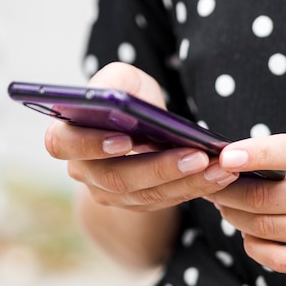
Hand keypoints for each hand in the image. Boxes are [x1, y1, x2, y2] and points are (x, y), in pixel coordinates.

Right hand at [44, 62, 237, 212]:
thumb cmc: (128, 97)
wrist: (136, 127)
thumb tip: (117, 102)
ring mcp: (108, 194)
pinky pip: (165, 202)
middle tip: (197, 157)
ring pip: (146, 195)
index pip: (64, 144)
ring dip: (186, 182)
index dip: (91, 145)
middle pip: (116, 178)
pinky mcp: (136, 204)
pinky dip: (194, 188)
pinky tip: (220, 176)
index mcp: (67, 136)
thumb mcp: (121, 80)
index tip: (126, 139)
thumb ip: (114, 84)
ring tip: (220, 168)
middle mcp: (83, 171)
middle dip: (159, 168)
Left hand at [207, 133, 285, 276]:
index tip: (225, 153)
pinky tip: (249, 232)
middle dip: (227, 191)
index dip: (257, 153)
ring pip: (266, 228)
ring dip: (234, 216)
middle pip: (268, 199)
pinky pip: (279, 260)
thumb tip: (242, 164)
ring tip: (224, 204)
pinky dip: (254, 245)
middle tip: (210, 182)